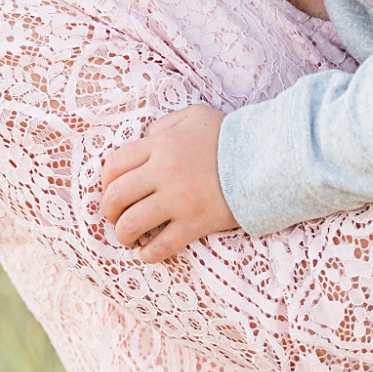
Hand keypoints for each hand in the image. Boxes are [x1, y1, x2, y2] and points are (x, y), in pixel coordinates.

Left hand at [98, 106, 237, 262]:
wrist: (267, 158)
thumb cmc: (230, 136)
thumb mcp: (193, 117)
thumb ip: (164, 126)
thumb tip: (146, 140)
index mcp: (159, 146)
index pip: (114, 165)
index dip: (105, 182)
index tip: (110, 191)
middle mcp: (162, 173)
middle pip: (116, 196)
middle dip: (108, 211)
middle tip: (114, 217)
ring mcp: (178, 200)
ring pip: (132, 223)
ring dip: (123, 234)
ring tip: (127, 238)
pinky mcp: (195, 223)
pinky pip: (162, 245)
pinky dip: (149, 254)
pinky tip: (147, 254)